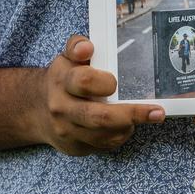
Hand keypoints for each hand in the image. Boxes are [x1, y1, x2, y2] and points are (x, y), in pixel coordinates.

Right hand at [38, 35, 164, 155]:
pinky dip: (120, 136)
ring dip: (129, 126)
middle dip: (132, 115)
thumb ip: (77, 46)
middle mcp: (62, 108)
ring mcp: (68, 131)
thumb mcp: (66, 57)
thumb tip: (87, 47)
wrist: (38, 110)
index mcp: (62, 81)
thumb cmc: (62, 79)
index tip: (115, 82)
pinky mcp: (75, 147)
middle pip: (99, 117)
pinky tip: (127, 126)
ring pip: (105, 135)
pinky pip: (103, 145)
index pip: (84, 82)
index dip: (104, 82)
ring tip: (146, 116)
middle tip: (156, 112)